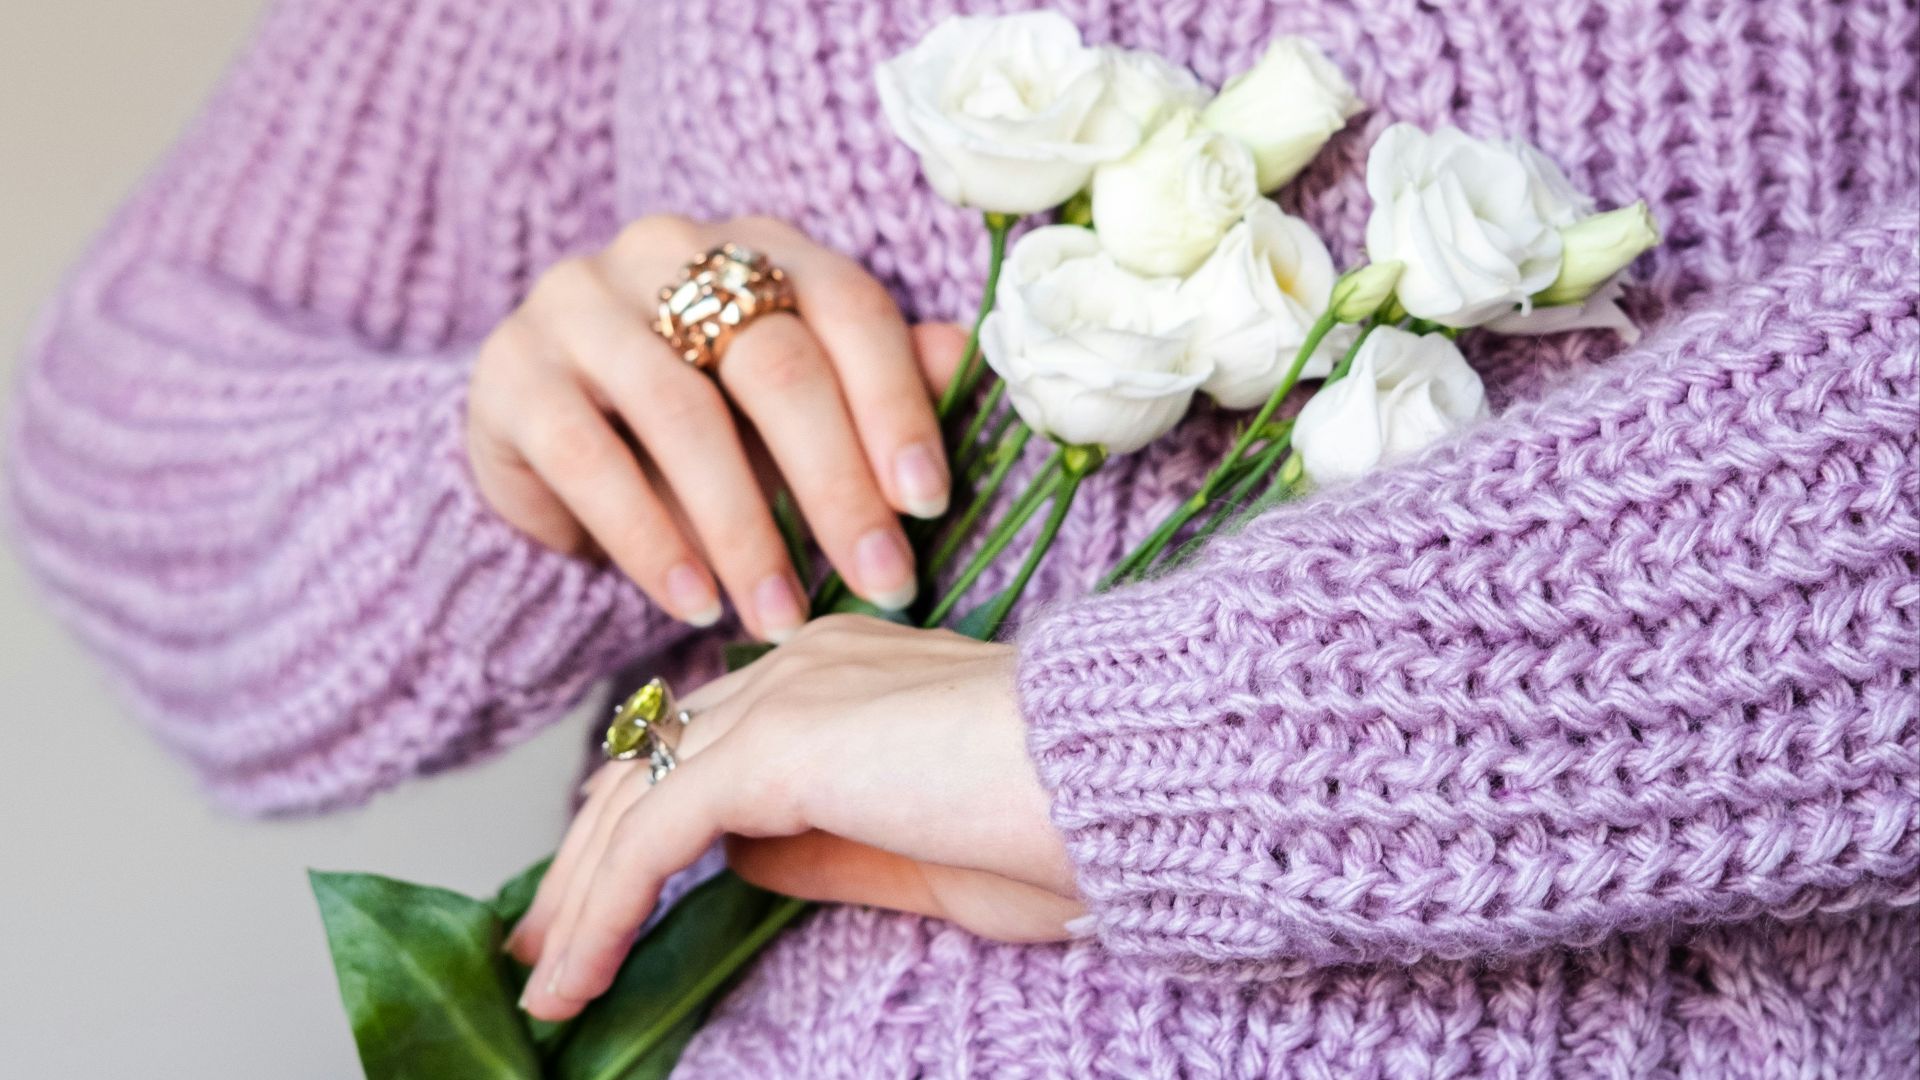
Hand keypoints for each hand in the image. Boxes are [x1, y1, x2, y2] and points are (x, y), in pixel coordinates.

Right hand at [467, 215, 960, 640]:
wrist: (550, 447)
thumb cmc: (705, 429)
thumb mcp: (795, 413)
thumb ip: (874, 386)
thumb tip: (961, 364)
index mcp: (759, 246)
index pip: (847, 306)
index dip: (895, 405)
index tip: (929, 504)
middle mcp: (666, 251)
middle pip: (773, 361)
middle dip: (836, 485)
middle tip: (881, 583)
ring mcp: (578, 304)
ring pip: (682, 414)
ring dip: (744, 531)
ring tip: (782, 618)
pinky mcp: (511, 373)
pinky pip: (588, 459)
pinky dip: (650, 541)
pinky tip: (694, 603)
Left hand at [505, 616, 1084, 1021]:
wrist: (1123, 783)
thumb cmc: (1061, 823)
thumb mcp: (918, 856)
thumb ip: (820, 848)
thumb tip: (738, 860)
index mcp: (837, 674)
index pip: (703, 742)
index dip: (638, 822)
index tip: (595, 902)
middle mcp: (797, 665)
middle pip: (650, 762)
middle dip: (583, 860)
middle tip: (540, 949)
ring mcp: (785, 693)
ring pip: (636, 796)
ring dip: (579, 894)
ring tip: (546, 982)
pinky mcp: (777, 744)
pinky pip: (654, 833)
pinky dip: (603, 907)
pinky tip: (578, 975)